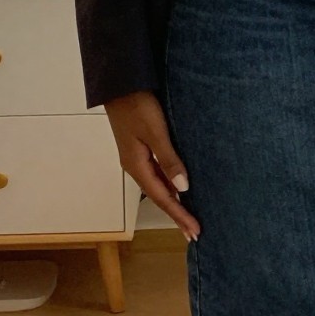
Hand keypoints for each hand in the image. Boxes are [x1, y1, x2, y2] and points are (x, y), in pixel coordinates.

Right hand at [104, 91, 200, 241]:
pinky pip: (157, 173)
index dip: (179, 215)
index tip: (195, 231)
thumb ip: (169, 159)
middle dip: (177, 214)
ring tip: (189, 215)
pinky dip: (170, 184)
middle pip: (160, 196)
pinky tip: (179, 187)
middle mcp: (135, 165)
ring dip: (174, 201)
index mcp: (136, 166)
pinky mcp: (140, 146)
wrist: (119, 83)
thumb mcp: (155, 131)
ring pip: (159, 185)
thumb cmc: (137, 105)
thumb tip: (183, 188)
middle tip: (194, 232)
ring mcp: (136, 157)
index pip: (162, 198)